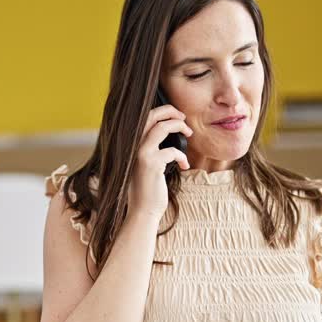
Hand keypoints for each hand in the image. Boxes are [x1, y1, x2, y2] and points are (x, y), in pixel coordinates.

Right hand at [130, 104, 191, 219]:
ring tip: (189, 133)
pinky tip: (184, 166)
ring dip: (179, 127)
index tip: (176, 116)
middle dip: (170, 111)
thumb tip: (167, 132)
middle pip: (151, 115)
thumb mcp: (146, 165)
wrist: (143, 211)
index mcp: (131, 144)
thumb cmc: (147, 189)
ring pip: (162, 127)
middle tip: (184, 117)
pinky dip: (182, 157)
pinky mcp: (151, 164)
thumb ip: (151, 148)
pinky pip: (173, 151)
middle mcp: (133, 146)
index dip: (162, 111)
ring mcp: (141, 154)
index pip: (145, 118)